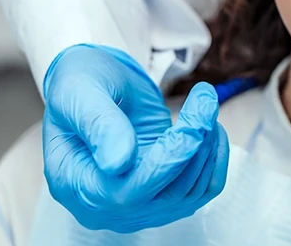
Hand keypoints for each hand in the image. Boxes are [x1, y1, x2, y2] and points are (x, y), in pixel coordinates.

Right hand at [42, 44, 227, 231]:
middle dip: (195, 145)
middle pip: (166, 194)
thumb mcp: (79, 92)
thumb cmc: (80, 85)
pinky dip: (214, 159)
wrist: (95, 85)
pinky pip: (201, 189)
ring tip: (204, 103)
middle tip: (205, 97)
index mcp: (76, 184)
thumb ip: (98, 125)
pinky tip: (209, 126)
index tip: (195, 123)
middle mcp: (105, 206)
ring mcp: (137, 204)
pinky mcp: (162, 193)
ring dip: (207, 147)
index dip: (168, 161)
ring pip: (190, 192)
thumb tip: (118, 164)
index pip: (128, 192)